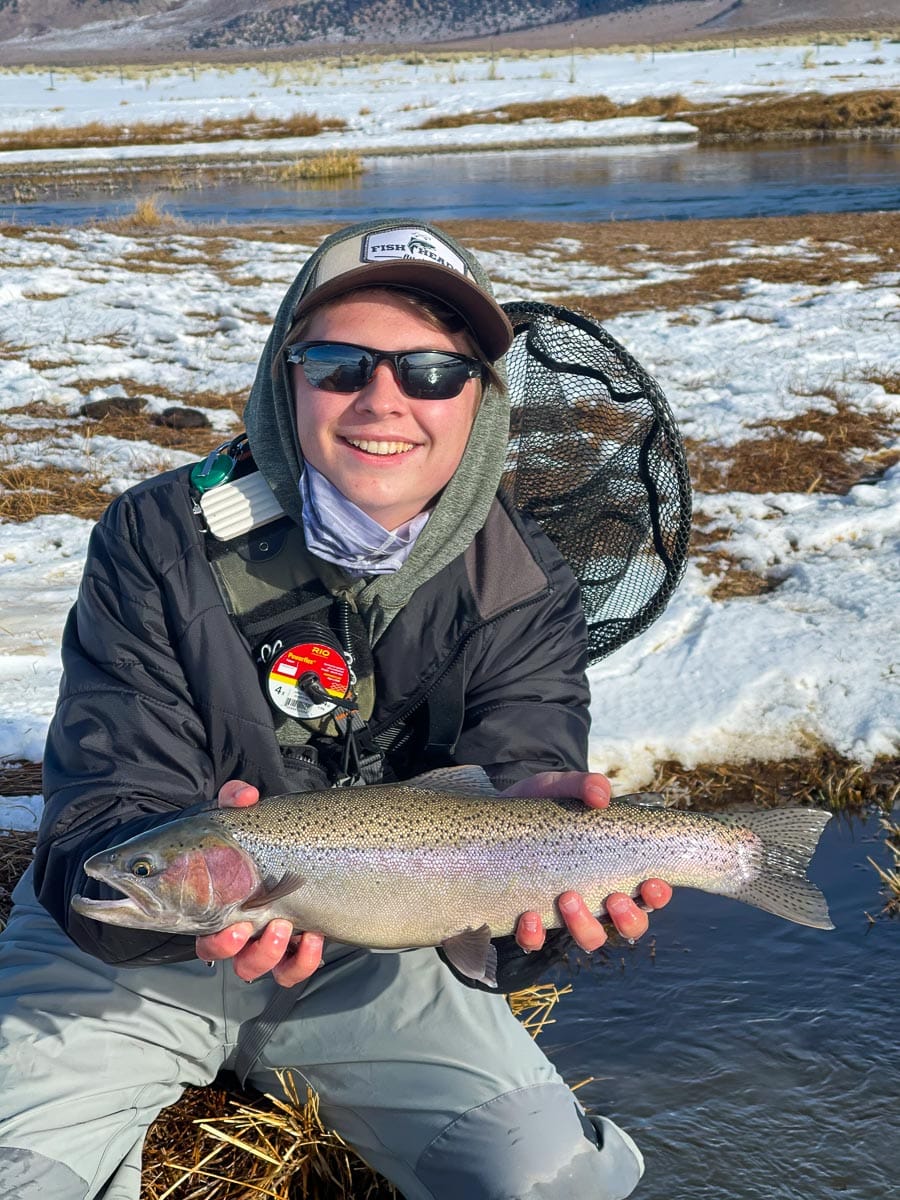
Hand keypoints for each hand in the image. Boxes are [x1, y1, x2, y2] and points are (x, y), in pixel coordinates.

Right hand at [194, 779, 323, 986]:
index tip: (227, 924)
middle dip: (230, 946)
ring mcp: (262, 938)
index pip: (194, 929)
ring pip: (253, 967)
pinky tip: (313, 938)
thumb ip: (236, 799)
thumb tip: (246, 796)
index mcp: (213, 902)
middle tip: (246, 926)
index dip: (211, 939)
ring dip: (266, 954)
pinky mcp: (292, 945)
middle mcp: (234, 925)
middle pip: (221, 954)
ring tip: (283, 927)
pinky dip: (301, 962)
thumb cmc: (246, 839)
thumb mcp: (238, 815)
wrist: (274, 848)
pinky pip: (291, 969)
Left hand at [501, 771, 672, 952]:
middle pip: (628, 925)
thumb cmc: (539, 806)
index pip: (649, 892)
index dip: (657, 895)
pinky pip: (535, 942)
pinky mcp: (526, 920)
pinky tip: (529, 917)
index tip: (653, 885)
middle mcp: (595, 897)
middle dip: (628, 918)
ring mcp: (562, 913)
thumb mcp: (560, 787)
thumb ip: (583, 785)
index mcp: (613, 869)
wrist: (492, 818)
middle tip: (613, 898)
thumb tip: (602, 796)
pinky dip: (534, 936)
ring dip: (585, 927)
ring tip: (569, 899)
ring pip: (589, 938)